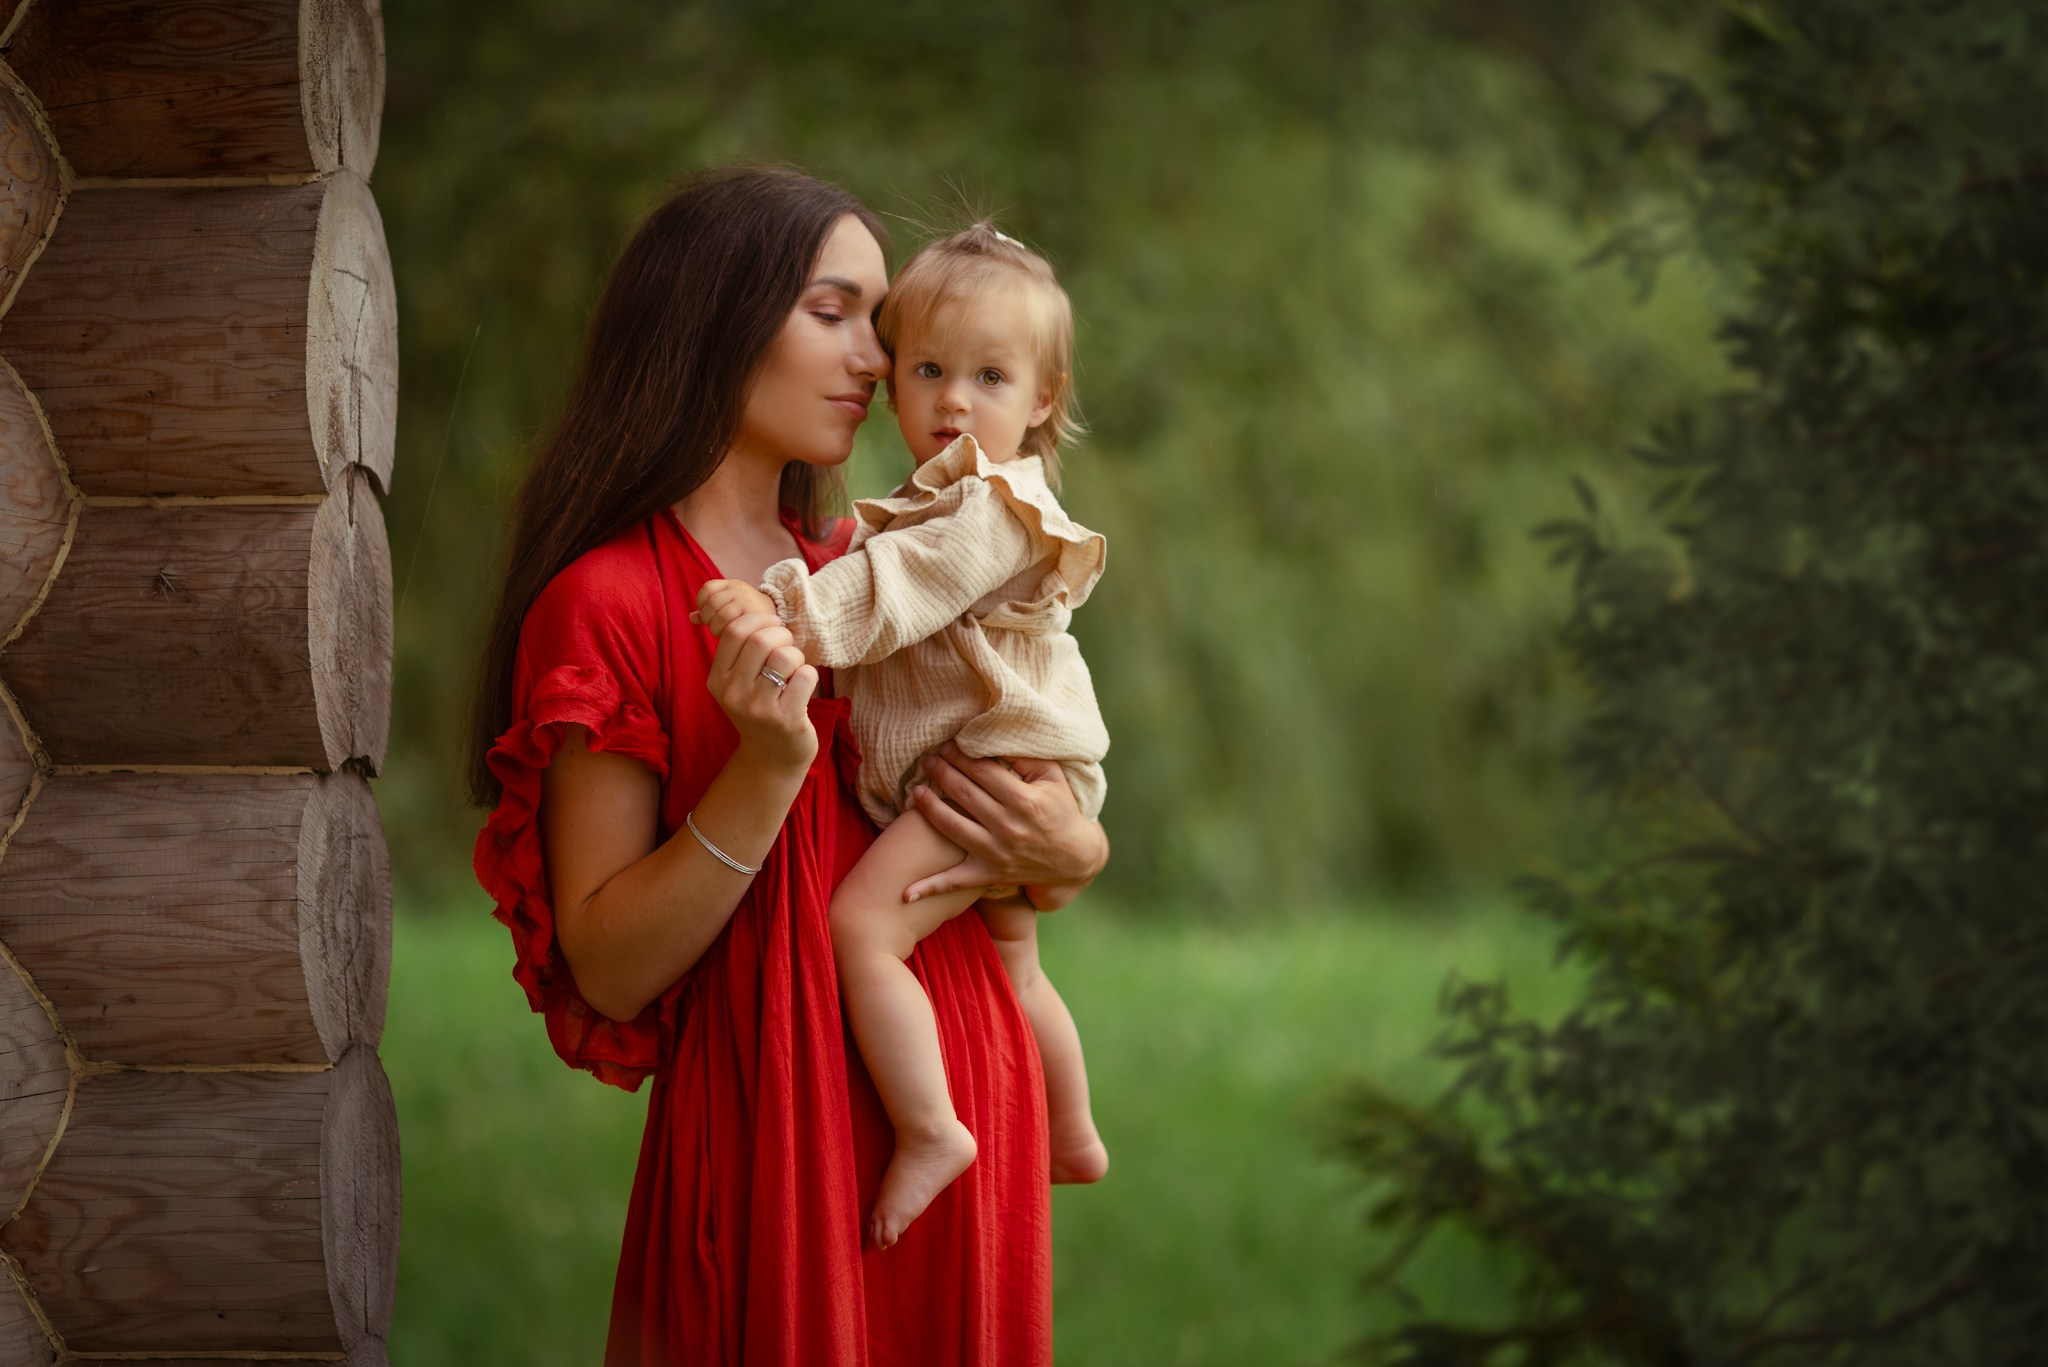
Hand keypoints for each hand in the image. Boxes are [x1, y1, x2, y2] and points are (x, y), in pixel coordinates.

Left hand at [691, 579, 778, 637]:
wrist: (775, 622)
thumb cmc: (747, 617)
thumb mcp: (728, 607)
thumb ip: (709, 612)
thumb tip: (691, 617)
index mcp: (730, 584)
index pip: (707, 588)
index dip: (702, 603)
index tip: (708, 615)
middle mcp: (739, 589)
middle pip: (712, 603)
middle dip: (709, 618)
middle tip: (715, 627)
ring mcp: (747, 600)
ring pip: (721, 615)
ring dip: (716, 627)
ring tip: (723, 632)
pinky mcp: (753, 614)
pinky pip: (731, 624)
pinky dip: (725, 632)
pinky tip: (730, 635)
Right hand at [705, 611, 817, 773]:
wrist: (772, 759)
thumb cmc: (759, 709)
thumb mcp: (738, 683)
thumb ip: (740, 649)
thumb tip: (744, 603)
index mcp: (717, 679)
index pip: (734, 630)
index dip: (760, 620)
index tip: (773, 628)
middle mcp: (732, 693)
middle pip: (761, 639)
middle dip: (782, 635)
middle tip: (788, 648)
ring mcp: (758, 708)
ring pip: (785, 656)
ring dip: (797, 656)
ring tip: (795, 671)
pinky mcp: (785, 719)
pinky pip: (806, 675)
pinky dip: (810, 675)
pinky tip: (802, 688)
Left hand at [904, 743, 1107, 907]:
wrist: (1075, 859)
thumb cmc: (1062, 811)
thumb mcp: (1053, 778)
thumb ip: (1025, 758)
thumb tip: (994, 740)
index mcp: (1024, 801)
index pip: (983, 772)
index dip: (961, 756)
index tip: (946, 745)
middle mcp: (1008, 827)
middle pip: (964, 794)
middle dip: (942, 773)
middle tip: (928, 760)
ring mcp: (996, 853)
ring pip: (952, 827)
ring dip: (929, 808)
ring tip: (916, 791)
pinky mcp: (989, 874)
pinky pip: (955, 882)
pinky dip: (930, 888)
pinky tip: (905, 893)